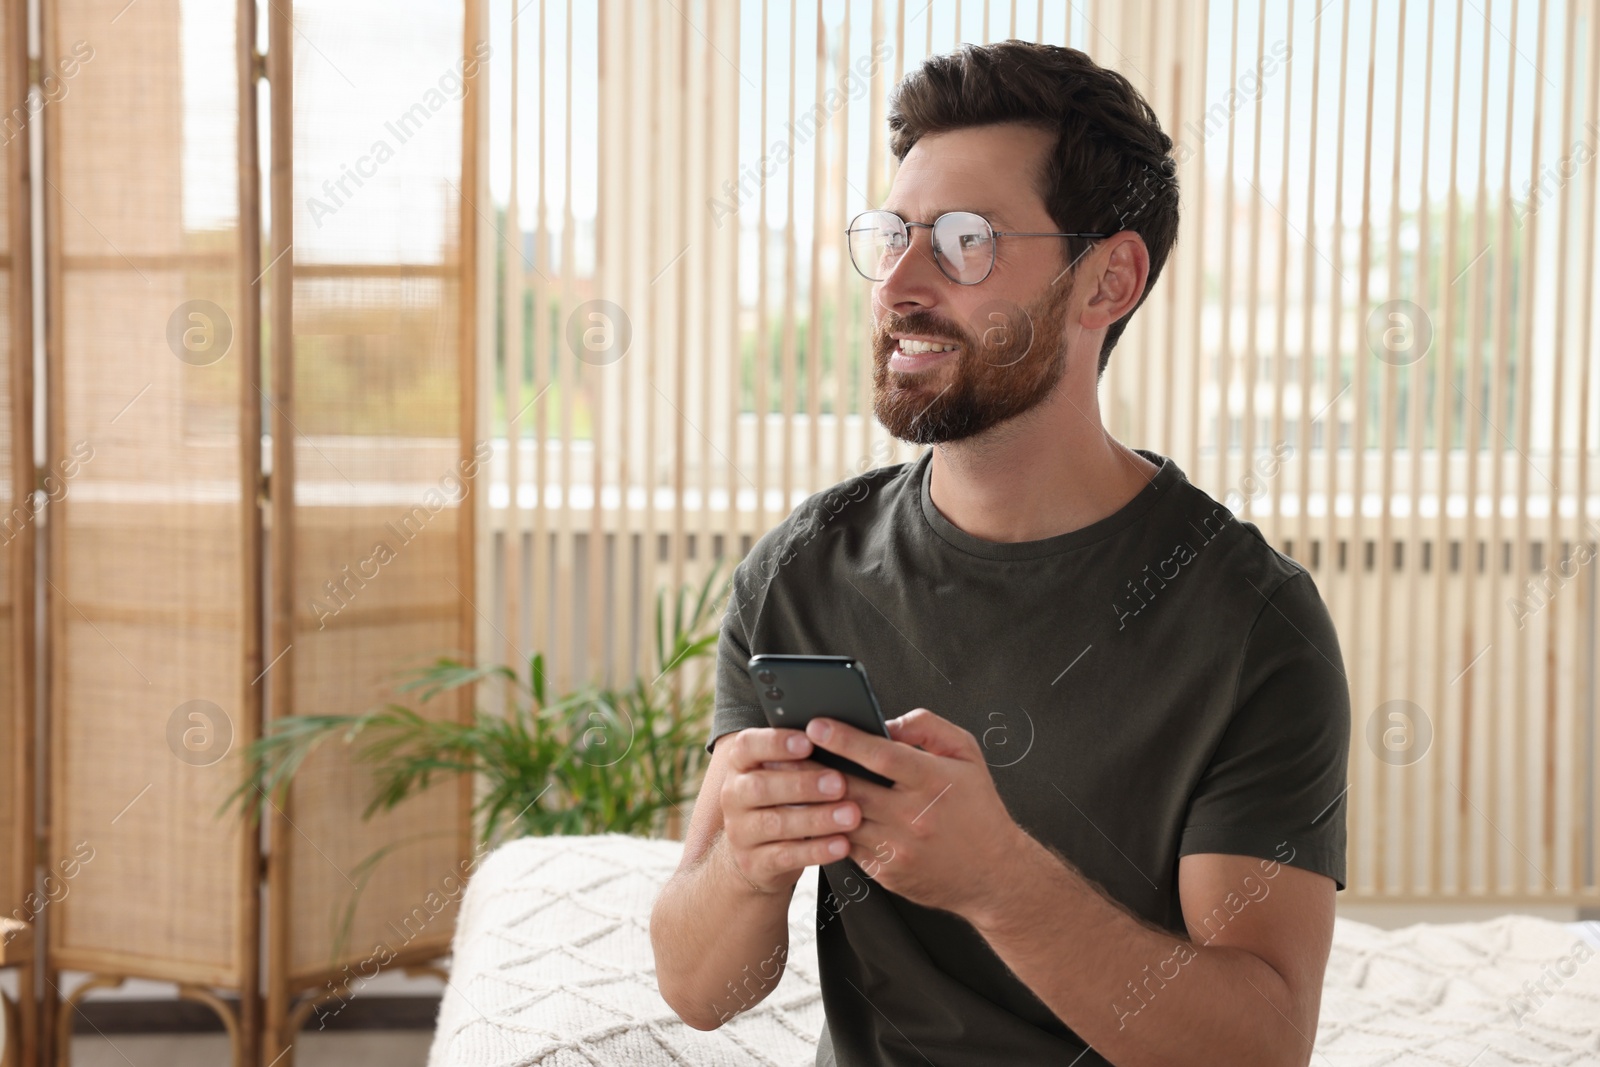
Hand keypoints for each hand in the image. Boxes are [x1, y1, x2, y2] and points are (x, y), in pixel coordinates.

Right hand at [717, 727, 864, 894]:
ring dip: (816, 819)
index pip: (747, 745)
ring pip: (775, 823)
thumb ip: (802, 757)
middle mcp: (733, 795)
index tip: (808, 741)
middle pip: (760, 786)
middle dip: (803, 784)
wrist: (757, 854)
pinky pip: (785, 856)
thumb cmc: (783, 800)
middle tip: (840, 783)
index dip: (775, 743)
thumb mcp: (783, 775)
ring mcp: (740, 831)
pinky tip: (842, 844)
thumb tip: (844, 733)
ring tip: (851, 815)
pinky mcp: (753, 863)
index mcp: (740, 764)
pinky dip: (816, 850)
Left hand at [804, 708, 1024, 919]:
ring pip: (842, 820)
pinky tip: (811, 813)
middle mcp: (914, 816)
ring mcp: (898, 848)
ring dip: (813, 801)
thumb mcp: (967, 755)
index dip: (844, 738)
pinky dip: (828, 828)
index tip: (815, 725)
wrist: (995, 875)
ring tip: (787, 780)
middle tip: (783, 751)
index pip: (881, 755)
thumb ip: (928, 727)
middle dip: (814, 768)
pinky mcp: (887, 873)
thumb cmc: (978, 807)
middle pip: (851, 788)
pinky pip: (848, 846)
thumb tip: (886, 722)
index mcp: (933, 781)